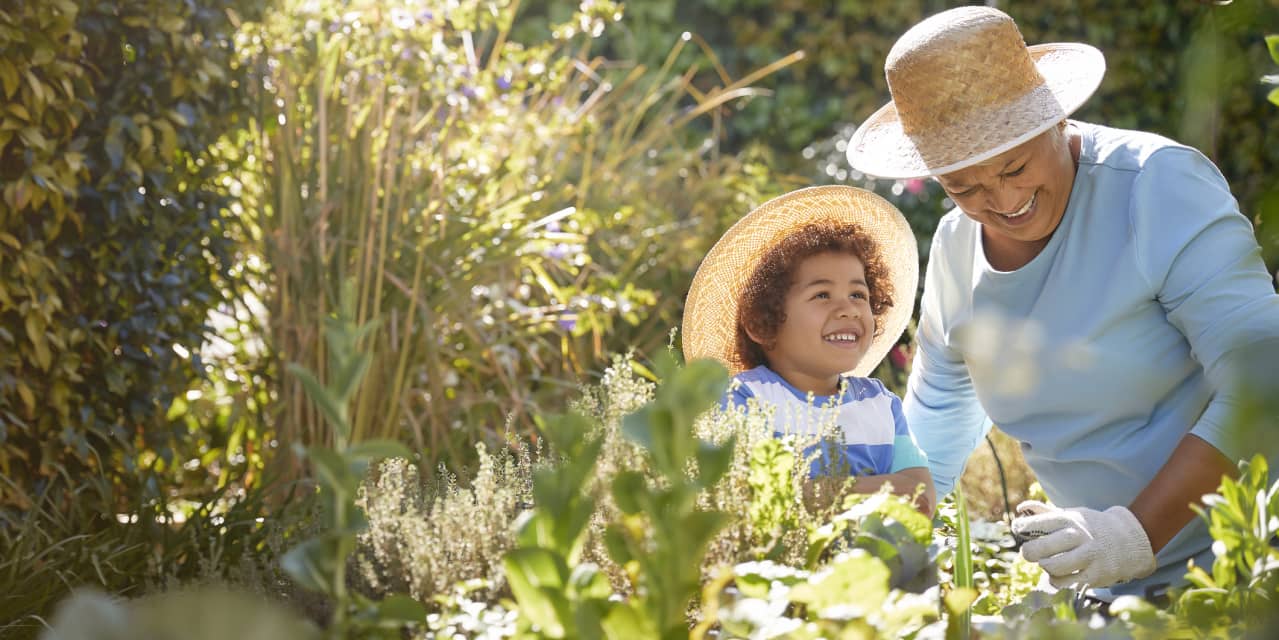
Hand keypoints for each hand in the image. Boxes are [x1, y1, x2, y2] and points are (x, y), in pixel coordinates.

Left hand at [1011, 500, 1156, 588]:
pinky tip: (1059, 574)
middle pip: (1041, 548)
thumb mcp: (1071, 515)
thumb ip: (1044, 513)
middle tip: (1029, 553)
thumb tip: (1021, 508)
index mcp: (1069, 520)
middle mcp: (1078, 537)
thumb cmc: (1091, 527)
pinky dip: (1057, 581)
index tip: (1019, 530)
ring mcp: (1088, 557)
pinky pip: (1066, 584)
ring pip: (1052, 567)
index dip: (1022, 527)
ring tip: (1047, 563)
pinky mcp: (1095, 576)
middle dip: (1029, 552)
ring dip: (1044, 567)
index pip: (1036, 523)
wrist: (1129, 540)